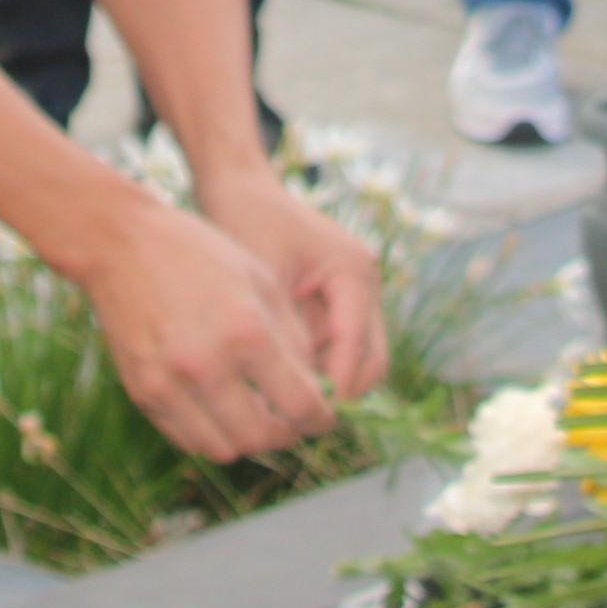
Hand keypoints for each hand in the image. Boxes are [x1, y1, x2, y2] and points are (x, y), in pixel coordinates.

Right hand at [69, 194, 347, 462]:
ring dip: (248, 440)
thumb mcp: (261, 280)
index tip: (325, 417)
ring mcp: (170, 384)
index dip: (322, 419)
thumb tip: (315, 389)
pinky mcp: (143, 393)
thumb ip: (293, 339)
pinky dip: (212, 435)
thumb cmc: (198, 254)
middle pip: (263, 437)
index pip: (300, 404)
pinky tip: (221, 411)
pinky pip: (188, 439)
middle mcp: (208, 365)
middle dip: (287, 435)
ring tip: (256, 416)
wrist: (120, 243)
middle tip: (292, 422)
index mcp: (247, 331)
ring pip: (226, 449)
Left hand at [193, 165, 389, 402]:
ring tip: (280, 404)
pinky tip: (275, 380)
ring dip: (323, 384)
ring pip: (354, 361)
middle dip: (336, 392)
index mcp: (354, 271)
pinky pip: (334, 349)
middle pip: (369, 361)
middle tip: (293, 419)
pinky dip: (313, 368)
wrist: (236, 188)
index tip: (298, 416)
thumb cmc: (245, 224)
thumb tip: (289, 394)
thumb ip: (283, 334)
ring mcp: (353, 294)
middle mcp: (363, 284)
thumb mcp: (262, 282)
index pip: (356, 346)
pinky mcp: (335, 302)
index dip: (331, 387)